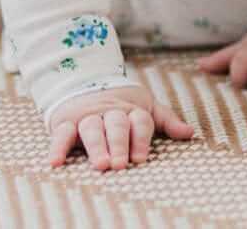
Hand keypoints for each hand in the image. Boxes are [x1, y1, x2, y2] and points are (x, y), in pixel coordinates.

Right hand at [45, 85, 195, 170]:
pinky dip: (57, 147)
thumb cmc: (120, 104)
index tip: (140, 158)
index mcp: (130, 109)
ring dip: (95, 145)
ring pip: (91, 128)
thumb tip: (190, 133)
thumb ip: (166, 120)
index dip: (140, 139)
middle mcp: (108, 112)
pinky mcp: (65, 121)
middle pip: (115, 125)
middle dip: (118, 144)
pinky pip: (61, 133)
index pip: (138, 121)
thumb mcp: (146, 107)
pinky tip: (55, 162)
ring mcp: (86, 116)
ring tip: (101, 164)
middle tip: (120, 164)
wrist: (82, 81)